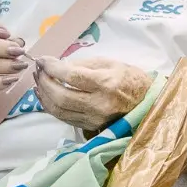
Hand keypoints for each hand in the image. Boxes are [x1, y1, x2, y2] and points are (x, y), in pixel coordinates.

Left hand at [32, 55, 152, 133]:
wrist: (147, 103)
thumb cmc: (130, 79)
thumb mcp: (110, 63)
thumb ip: (83, 64)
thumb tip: (58, 65)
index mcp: (106, 84)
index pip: (71, 76)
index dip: (52, 68)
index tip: (42, 60)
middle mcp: (99, 104)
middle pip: (60, 96)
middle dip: (44, 82)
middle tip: (38, 70)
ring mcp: (94, 119)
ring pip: (58, 110)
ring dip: (43, 95)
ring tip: (38, 81)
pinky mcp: (90, 127)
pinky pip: (64, 117)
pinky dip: (51, 106)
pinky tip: (46, 95)